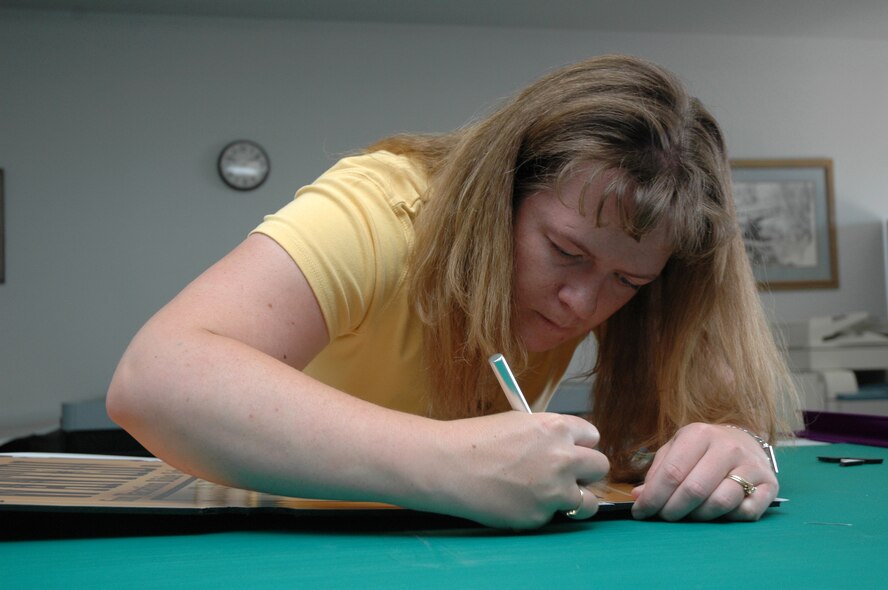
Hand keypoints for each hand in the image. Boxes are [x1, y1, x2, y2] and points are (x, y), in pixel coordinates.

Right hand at [435, 411, 608, 528]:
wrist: (448, 465)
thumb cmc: (475, 440)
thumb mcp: (517, 423)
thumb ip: (546, 435)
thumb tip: (562, 447)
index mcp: (556, 428)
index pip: (592, 435)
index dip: (580, 444)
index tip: (572, 451)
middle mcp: (562, 457)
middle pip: (599, 466)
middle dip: (586, 471)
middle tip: (568, 475)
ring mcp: (554, 490)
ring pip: (589, 500)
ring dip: (575, 498)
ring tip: (553, 496)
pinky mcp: (540, 516)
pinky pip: (554, 516)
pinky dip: (541, 512)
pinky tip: (518, 501)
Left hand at [630, 422, 777, 521]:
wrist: (743, 441)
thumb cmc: (702, 450)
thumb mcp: (676, 450)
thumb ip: (657, 472)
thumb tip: (638, 496)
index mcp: (698, 434)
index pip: (672, 473)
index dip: (653, 497)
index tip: (641, 513)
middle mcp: (727, 447)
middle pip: (694, 490)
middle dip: (673, 510)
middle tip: (664, 518)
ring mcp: (751, 465)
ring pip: (720, 502)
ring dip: (699, 517)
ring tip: (689, 516)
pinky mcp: (770, 484)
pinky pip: (747, 512)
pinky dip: (729, 519)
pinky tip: (719, 514)